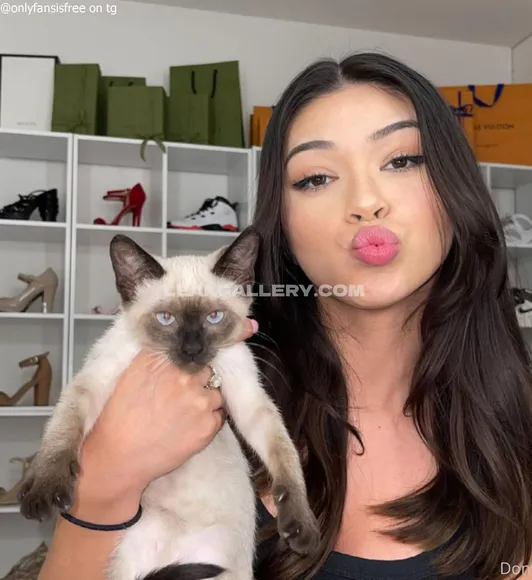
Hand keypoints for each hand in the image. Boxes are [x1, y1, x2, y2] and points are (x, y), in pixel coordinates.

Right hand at [76, 318, 257, 507]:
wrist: (119, 457)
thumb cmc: (120, 417)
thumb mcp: (131, 375)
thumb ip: (155, 357)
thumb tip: (173, 345)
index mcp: (164, 361)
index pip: (191, 351)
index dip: (191, 362)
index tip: (189, 369)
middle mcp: (184, 375)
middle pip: (207, 369)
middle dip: (200, 380)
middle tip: (185, 396)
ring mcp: (200, 399)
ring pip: (216, 393)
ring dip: (207, 400)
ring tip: (187, 414)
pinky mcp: (208, 424)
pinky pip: (219, 416)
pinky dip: (210, 421)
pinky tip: (190, 428)